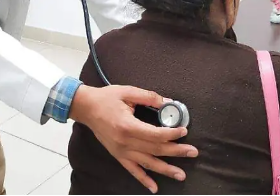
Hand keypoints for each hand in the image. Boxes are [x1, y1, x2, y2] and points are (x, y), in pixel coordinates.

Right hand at [69, 85, 197, 193]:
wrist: (86, 108)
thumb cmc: (106, 98)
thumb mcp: (127, 92)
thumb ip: (148, 96)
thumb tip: (167, 102)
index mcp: (128, 126)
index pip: (155, 134)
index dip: (172, 134)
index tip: (184, 131)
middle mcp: (125, 142)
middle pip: (155, 149)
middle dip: (176, 151)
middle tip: (193, 152)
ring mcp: (121, 151)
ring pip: (147, 163)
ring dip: (165, 169)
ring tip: (181, 175)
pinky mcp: (117, 155)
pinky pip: (132, 170)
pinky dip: (143, 180)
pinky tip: (154, 188)